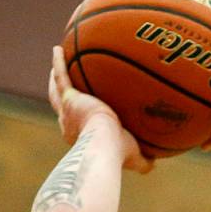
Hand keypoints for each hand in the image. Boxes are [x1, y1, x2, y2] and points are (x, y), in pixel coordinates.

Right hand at [48, 46, 152, 173]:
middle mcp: (69, 122)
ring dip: (56, 74)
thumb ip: (143, 161)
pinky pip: (62, 76)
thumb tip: (154, 163)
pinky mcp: (70, 98)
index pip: (77, 122)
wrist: (106, 144)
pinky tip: (58, 48)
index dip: (77, 114)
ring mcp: (67, 110)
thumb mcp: (134, 158)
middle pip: (61, 103)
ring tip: (58, 57)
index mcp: (81, 135)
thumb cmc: (120, 154)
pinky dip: (59, 62)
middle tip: (60, 80)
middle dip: (61, 92)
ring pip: (58, 88)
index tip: (81, 105)